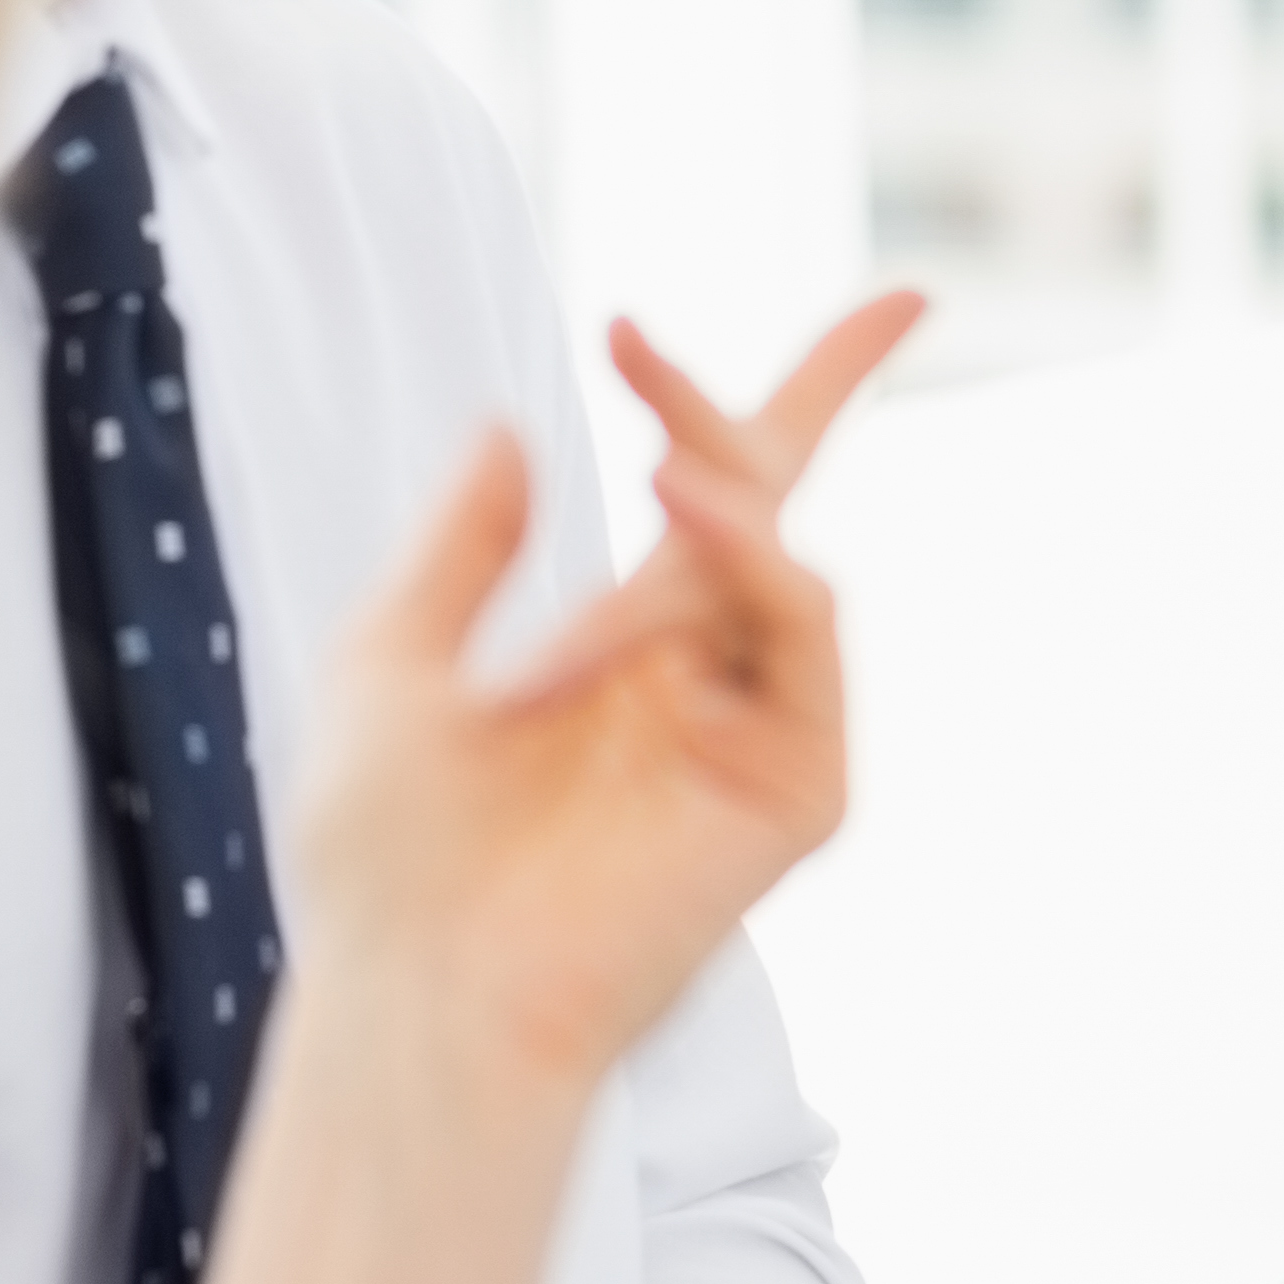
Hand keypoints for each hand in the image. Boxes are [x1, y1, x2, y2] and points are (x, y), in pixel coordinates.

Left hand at [295, 293, 924, 1096]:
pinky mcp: (796, 792)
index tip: (898, 300)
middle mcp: (704, 675)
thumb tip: (507, 424)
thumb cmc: (385, 859)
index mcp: (623, 642)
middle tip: (632, 344)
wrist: (418, 983)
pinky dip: (764, 573)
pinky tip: (695, 534)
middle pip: (776, 500)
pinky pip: (809, 647)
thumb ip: (461, 545)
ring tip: (598, 568)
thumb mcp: (386, 660)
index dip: (815, 391)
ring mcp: (757, 732)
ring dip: (688, 527)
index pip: (737, 492)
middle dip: (761, 398)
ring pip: (772, 563)